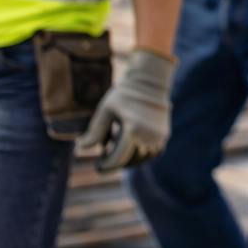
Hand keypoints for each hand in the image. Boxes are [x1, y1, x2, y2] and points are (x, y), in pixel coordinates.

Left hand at [79, 48, 176, 170]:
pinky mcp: (164, 134)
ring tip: (118, 151)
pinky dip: (141, 154)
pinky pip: (152, 152)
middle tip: (104, 159)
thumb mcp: (106, 110)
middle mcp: (148, 136)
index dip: (105, 165)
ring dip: (129, 160)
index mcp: (132, 130)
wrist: (150, 81)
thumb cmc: (124, 94)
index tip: (97, 164)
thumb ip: (95, 131)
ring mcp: (158, 136)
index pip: (117, 158)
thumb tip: (83, 148)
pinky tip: (131, 147)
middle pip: (129, 161)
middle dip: (115, 163)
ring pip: (142, 159)